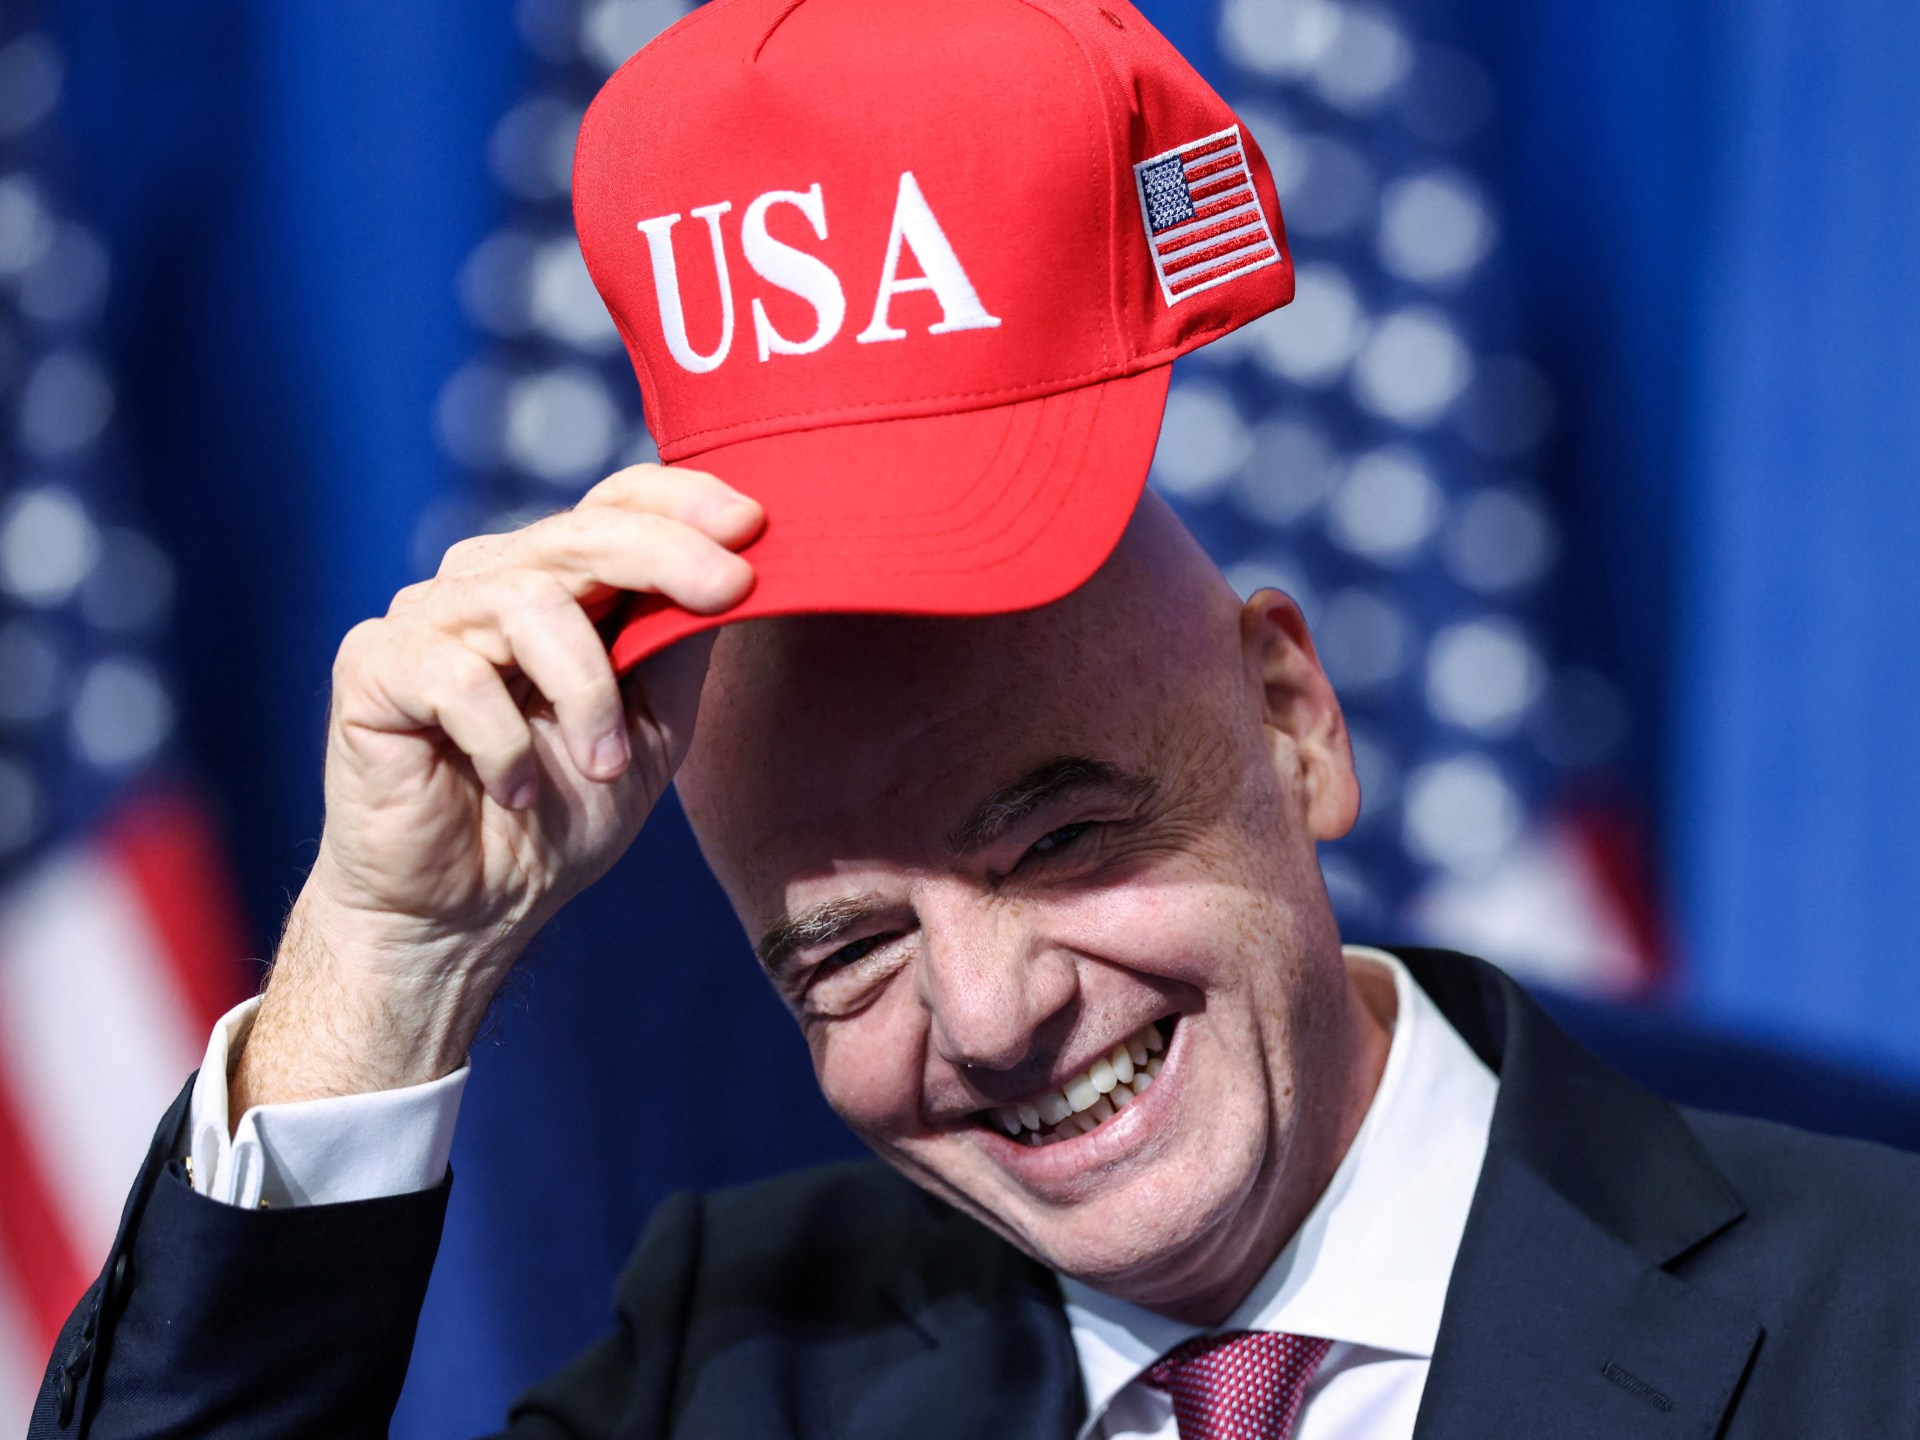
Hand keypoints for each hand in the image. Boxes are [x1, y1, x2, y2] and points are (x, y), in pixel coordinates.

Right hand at [232, 465, 762, 1111]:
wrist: (468, 913)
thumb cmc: (560, 815)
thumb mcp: (653, 725)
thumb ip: (682, 643)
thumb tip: (747, 568)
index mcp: (558, 584)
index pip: (617, 502)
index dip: (684, 499)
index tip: (755, 524)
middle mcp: (488, 582)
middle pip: (580, 532)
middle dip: (667, 555)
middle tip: (730, 590)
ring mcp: (425, 617)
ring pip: (524, 600)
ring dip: (587, 689)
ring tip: (603, 767)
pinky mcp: (372, 667)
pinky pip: (453, 673)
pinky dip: (502, 739)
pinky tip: (513, 791)